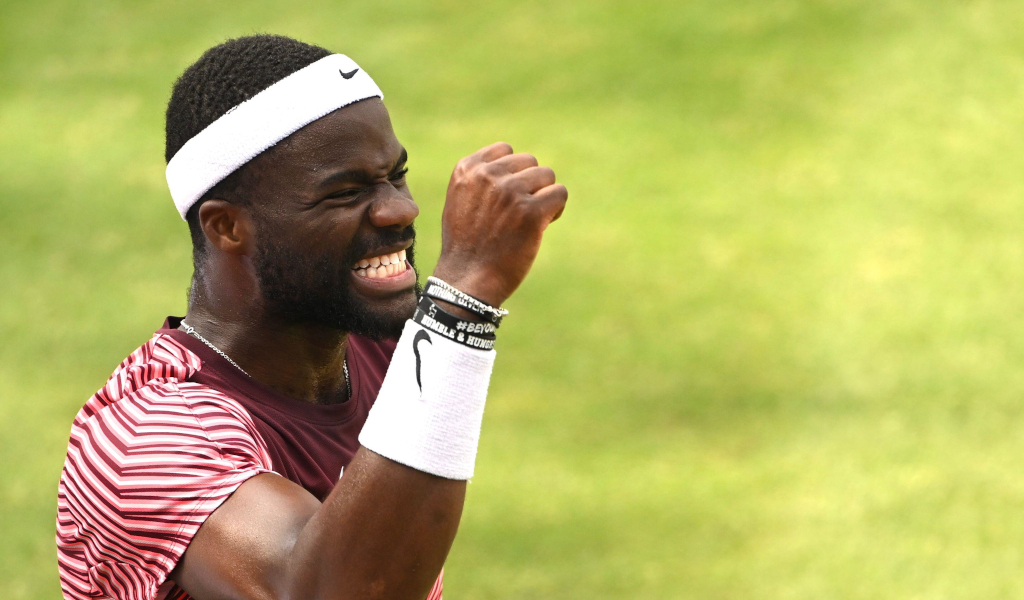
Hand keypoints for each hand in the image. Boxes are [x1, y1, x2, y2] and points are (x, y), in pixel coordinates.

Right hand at [432, 142, 567, 308]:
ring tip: (529, 220)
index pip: (505, 150)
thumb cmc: (467, 245)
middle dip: (530, 185)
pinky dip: (555, 209)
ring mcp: (509, 192)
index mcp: (468, 169)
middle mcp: (487, 176)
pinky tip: (542, 224)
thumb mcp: (461, 201)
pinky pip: (559, 194)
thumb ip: (481, 179)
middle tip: (520, 213)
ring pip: (547, 175)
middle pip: (529, 162)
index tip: (507, 196)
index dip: (512, 173)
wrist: (467, 279)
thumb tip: (514, 164)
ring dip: (544, 196)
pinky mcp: (530, 211)